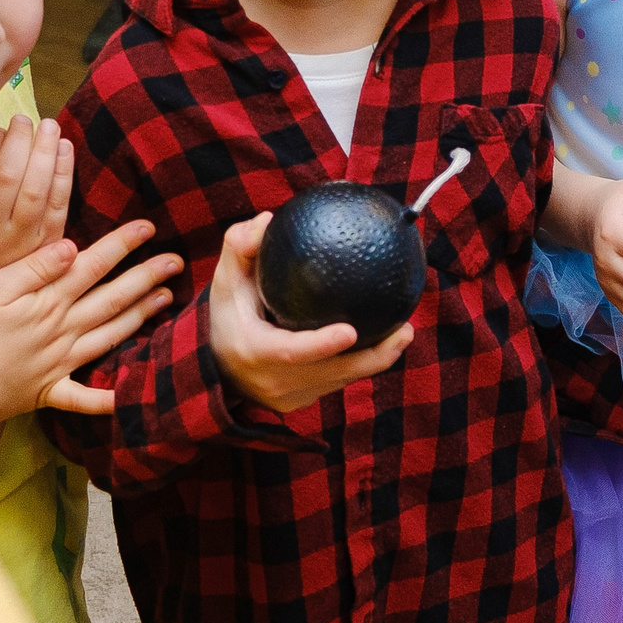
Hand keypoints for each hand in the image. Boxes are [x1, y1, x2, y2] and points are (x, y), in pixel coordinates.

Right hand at [0, 117, 70, 295]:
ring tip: (49, 126)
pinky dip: (64, 173)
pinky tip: (64, 149)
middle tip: (25, 120)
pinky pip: (59, 204)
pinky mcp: (46, 244)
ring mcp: (20, 239)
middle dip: (19, 141)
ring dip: (45, 152)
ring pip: (35, 189)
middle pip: (7, 176)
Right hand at [0, 221, 180, 421]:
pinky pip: (83, 398)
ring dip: (140, 318)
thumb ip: (35, 268)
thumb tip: (74, 248)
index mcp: (49, 301)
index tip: (150, 228)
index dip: (123, 245)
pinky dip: (107, 397)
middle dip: (146, 278)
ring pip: (109, 337)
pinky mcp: (47, 392)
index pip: (93, 265)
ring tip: (166, 301)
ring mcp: (59, 364)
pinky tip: (127, 395)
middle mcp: (62, 330)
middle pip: (112, 299)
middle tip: (176, 262)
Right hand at [207, 213, 414, 414]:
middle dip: (374, 356)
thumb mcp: (226, 281)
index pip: (291, 353)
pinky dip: (359, 365)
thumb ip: (241, 247)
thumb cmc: (227, 315)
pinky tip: (384, 341)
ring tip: (405, 332)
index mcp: (255, 352)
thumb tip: (269, 220)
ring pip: (340, 380)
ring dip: (376, 360)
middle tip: (405, 330)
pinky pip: (336, 383)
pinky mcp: (299, 403)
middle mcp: (274, 381)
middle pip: (332, 374)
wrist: (217, 366)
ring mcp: (289, 397)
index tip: (352, 330)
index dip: (322, 345)